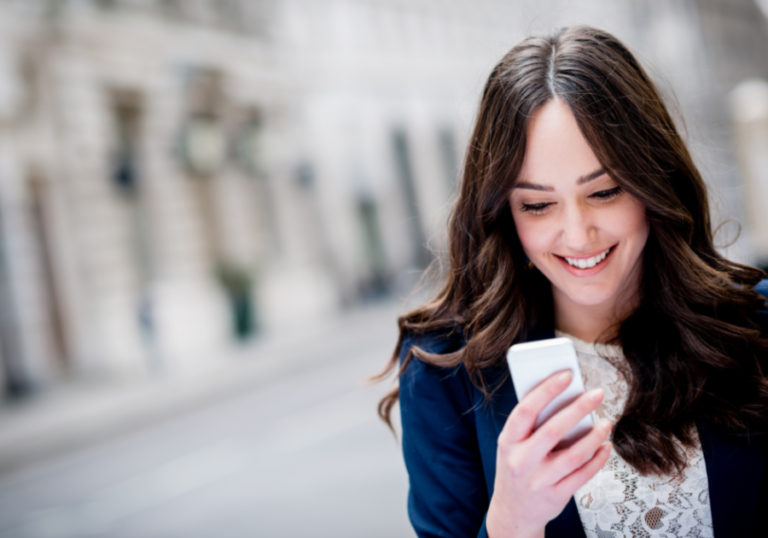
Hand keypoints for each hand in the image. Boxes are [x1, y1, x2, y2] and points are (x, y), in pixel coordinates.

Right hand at [486, 371, 611, 537]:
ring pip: (573, 455)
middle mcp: (521, 461)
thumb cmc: (516, 468)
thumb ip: (531, 425)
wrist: (512, 512)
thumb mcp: (512, 445)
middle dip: (578, 408)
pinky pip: (582, 475)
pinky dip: (597, 459)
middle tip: (597, 393)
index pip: (526, 410)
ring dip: (594, 436)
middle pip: (553, 430)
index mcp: (508, 441)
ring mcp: (539, 480)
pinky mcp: (555, 496)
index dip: (546, 390)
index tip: (566, 374)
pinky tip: (605, 447)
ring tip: (605, 422)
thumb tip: (564, 396)